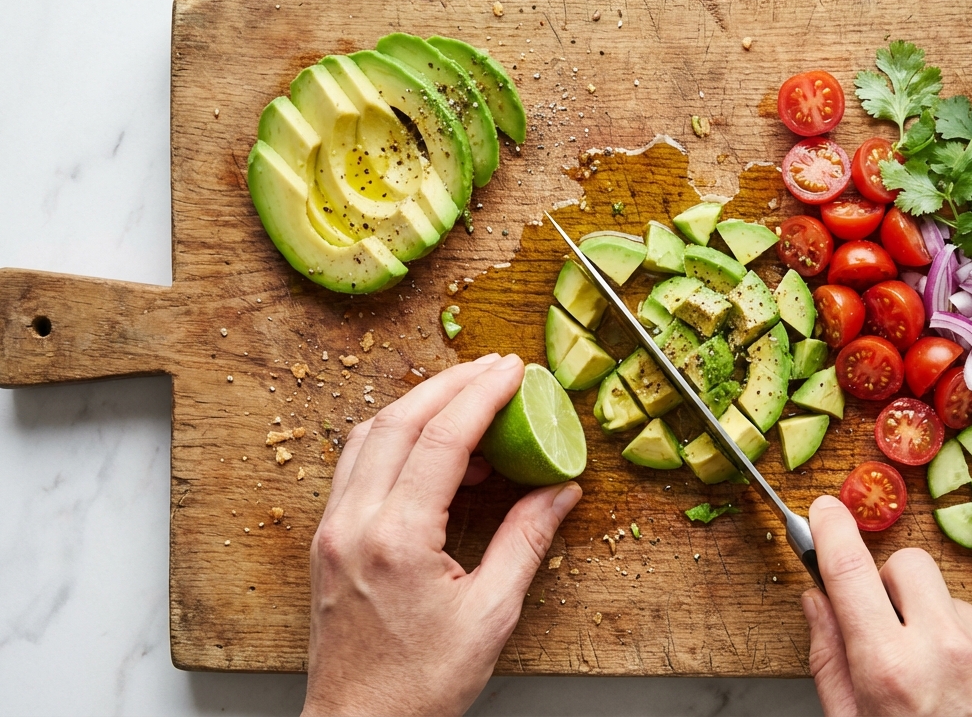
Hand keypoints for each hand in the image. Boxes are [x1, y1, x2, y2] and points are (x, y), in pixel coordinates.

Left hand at [302, 353, 582, 715]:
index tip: (513, 371)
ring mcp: (332, 530)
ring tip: (467, 403)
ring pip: (369, 436)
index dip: (481, 394)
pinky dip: (394, 439)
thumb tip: (560, 490)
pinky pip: (357, 465)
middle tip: (494, 369)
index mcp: (396, 539)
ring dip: (417, 406)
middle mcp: (353, 524)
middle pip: (399, 420)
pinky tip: (430, 451)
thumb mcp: (491, 614)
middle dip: (450, 384)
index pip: (441, 438)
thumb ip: (525, 540)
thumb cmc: (421, 685)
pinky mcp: (326, 541)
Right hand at [802, 495, 971, 716]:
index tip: (823, 510)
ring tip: (940, 685)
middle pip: (907, 564)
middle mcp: (943, 648)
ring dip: (937, 625)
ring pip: (950, 600)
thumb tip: (815, 600)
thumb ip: (829, 660)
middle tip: (887, 627)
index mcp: (888, 669)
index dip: (832, 530)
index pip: (850, 570)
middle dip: (890, 585)